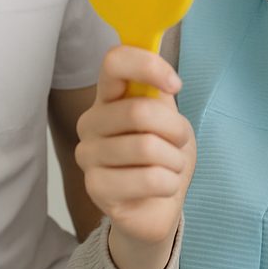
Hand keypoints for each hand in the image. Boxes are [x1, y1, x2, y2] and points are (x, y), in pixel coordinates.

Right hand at [75, 45, 195, 268]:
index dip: (148, 66)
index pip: (114, 62)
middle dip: (175, 129)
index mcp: (107, 97)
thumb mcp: (170, 118)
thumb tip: (165, 74)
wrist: (158, 206)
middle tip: (179, 143)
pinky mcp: (95, 187)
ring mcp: (88, 155)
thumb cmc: (163, 156)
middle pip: (139, 110)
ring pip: (146, 147)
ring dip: (174, 160)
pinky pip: (148, 179)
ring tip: (171, 167)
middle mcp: (90, 121)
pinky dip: (169, 183)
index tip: (175, 84)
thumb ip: (161, 92)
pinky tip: (163, 187)